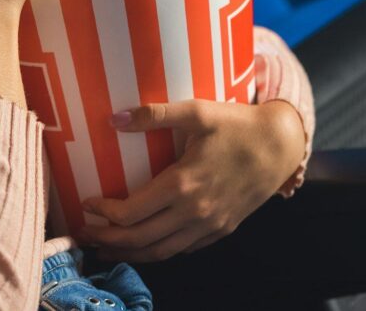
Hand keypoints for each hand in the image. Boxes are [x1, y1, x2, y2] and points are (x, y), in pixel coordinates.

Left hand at [75, 94, 304, 262]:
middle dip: (107, 240)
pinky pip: (183, 250)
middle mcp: (194, 212)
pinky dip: (159, 252)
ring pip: (161, 252)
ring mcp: (210, 225)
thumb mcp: (197, 111)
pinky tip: (147, 245)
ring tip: (107, 248)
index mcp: (183, 184)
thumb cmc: (238, 125)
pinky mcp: (222, 229)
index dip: (103, 213)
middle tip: (85, 233)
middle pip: (140, 239)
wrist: (281, 145)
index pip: (131, 212)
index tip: (87, 204)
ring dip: (130, 253)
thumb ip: (154, 114)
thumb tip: (114, 118)